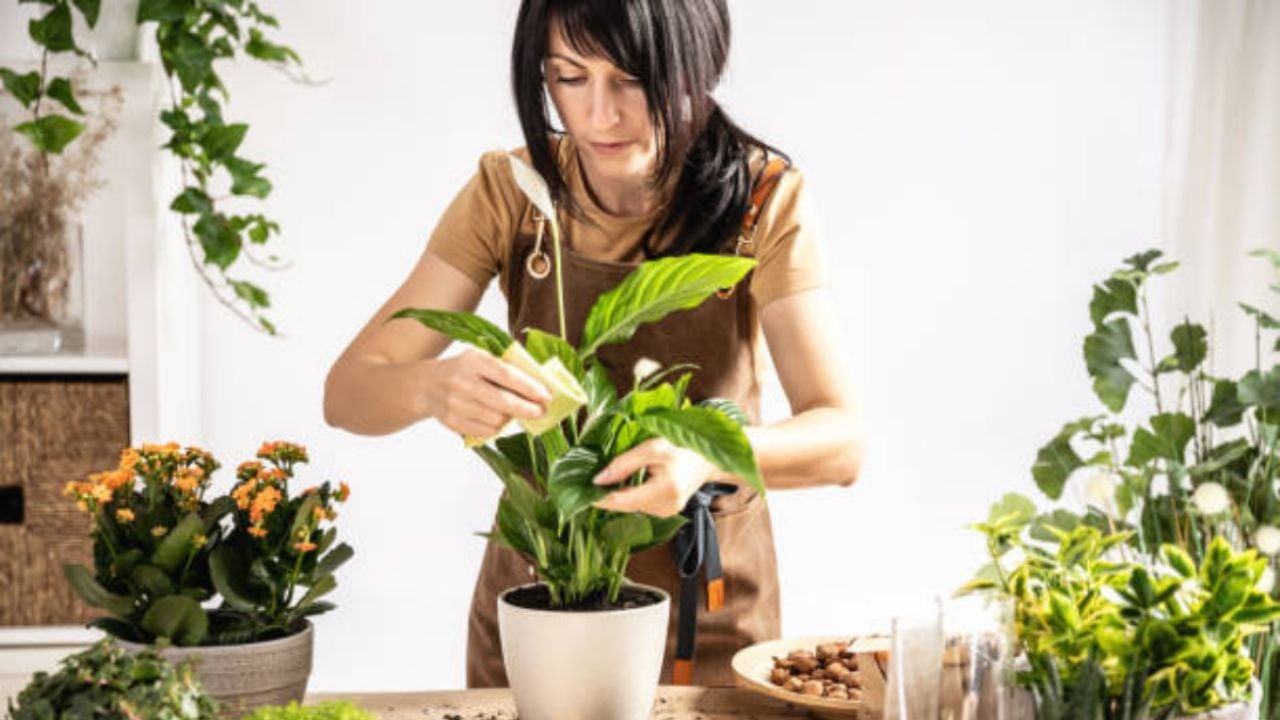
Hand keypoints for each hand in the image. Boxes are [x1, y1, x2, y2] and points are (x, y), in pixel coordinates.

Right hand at [424, 348, 551, 437]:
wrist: (425, 385)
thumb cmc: (462, 370)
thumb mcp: (479, 358)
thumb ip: (504, 368)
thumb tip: (538, 385)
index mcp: (473, 361)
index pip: (507, 375)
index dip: (530, 387)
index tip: (546, 396)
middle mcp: (463, 382)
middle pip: (503, 402)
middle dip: (527, 409)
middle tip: (541, 412)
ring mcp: (456, 404)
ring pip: (496, 419)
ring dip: (510, 418)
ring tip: (512, 412)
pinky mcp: (452, 422)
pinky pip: (485, 431)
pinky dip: (495, 427)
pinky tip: (495, 419)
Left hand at [591, 438, 718, 516]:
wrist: (708, 456)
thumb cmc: (683, 447)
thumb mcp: (651, 448)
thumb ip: (624, 464)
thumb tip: (598, 479)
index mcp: (664, 491)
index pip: (622, 500)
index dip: (600, 498)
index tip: (581, 492)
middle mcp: (666, 507)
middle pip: (626, 505)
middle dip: (608, 494)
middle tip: (587, 481)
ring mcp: (667, 512)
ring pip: (632, 506)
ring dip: (619, 494)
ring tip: (606, 480)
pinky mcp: (666, 511)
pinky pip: (641, 504)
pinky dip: (631, 494)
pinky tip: (625, 483)